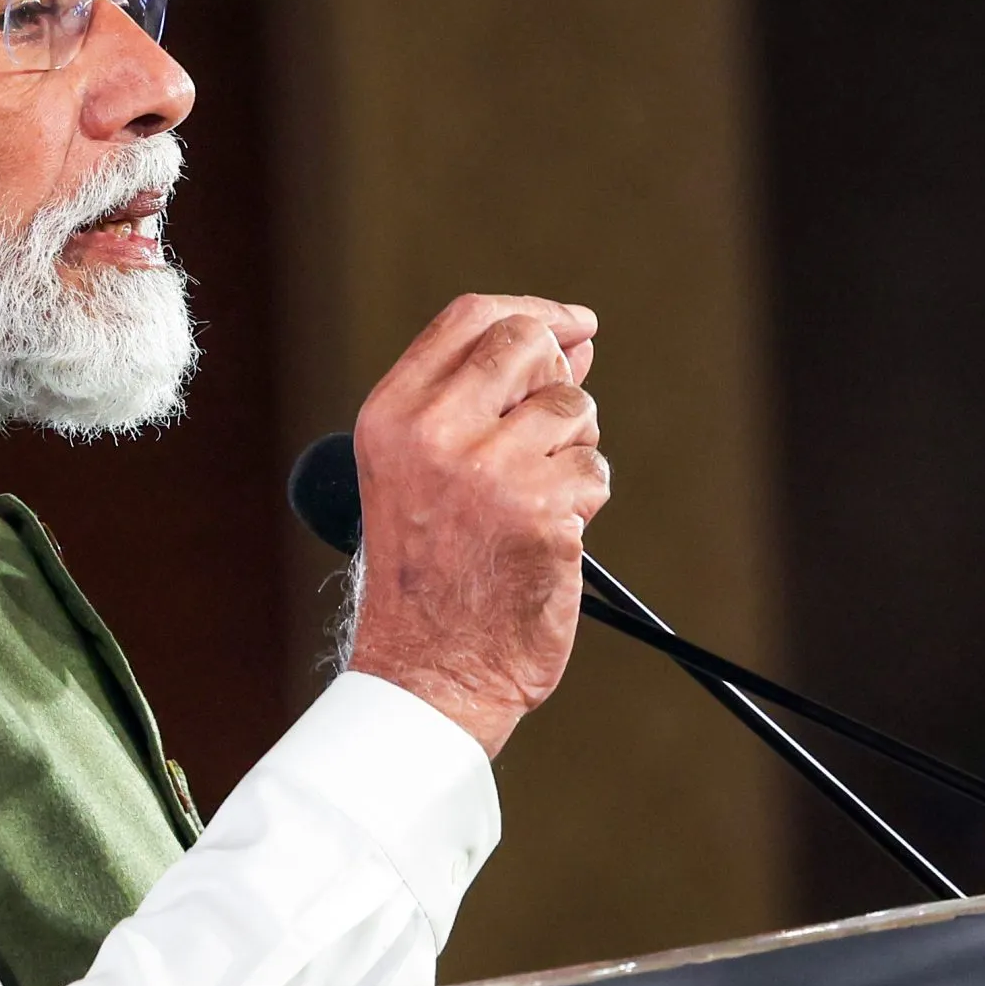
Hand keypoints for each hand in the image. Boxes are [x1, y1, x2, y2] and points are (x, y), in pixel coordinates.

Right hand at [345, 293, 612, 756]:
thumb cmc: (430, 576)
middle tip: (548, 436)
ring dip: (572, 453)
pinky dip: (585, 505)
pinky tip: (546, 539)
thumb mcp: (422, 472)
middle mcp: (432, 433)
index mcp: (391, 417)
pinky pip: (593, 473)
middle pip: (530, 346)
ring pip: (574, 410)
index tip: (576, 326)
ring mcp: (488, 471)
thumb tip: (572, 341)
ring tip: (532, 505)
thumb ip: (482, 402)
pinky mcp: (540, 512)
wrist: (429, 672)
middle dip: (558, 381)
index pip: (471, 319)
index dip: (534, 312)